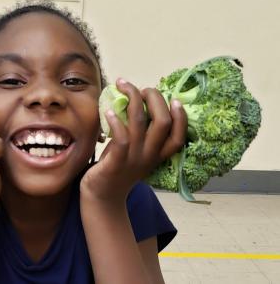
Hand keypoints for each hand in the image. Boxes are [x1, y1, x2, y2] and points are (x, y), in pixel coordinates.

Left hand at [81, 79, 186, 202]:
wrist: (102, 198)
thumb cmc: (118, 170)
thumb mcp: (136, 153)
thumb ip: (141, 135)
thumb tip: (138, 104)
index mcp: (157, 155)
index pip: (179, 137)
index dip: (181, 117)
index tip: (175, 99)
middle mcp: (149, 156)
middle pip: (162, 122)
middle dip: (155, 98)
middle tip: (142, 88)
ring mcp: (132, 159)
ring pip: (139, 123)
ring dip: (132, 98)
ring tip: (123, 85)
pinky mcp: (115, 163)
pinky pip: (120, 138)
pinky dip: (116, 121)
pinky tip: (109, 111)